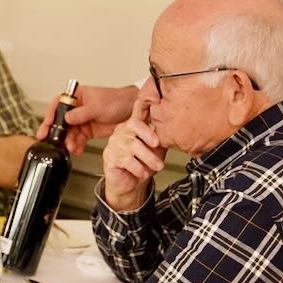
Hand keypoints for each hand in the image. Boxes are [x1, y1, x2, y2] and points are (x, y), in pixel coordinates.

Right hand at [36, 84, 137, 153]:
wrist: (132, 111)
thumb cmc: (116, 100)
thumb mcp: (98, 106)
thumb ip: (81, 113)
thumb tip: (67, 118)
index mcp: (77, 97)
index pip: (58, 105)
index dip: (51, 115)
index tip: (47, 126)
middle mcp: (77, 108)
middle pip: (61, 121)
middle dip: (57, 132)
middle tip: (51, 141)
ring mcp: (82, 120)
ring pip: (70, 132)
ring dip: (68, 141)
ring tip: (70, 147)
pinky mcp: (89, 131)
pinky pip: (79, 139)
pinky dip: (77, 145)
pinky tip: (77, 150)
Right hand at [100, 97, 164, 211]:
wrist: (132, 184)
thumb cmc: (144, 164)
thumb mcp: (157, 149)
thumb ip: (162, 137)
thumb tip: (173, 128)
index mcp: (135, 125)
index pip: (139, 107)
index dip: (147, 99)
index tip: (156, 97)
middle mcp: (122, 130)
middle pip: (134, 125)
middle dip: (148, 134)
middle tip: (157, 145)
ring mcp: (114, 143)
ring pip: (132, 145)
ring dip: (148, 157)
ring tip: (157, 166)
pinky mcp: (109, 157)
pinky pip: (125, 159)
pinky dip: (138, 168)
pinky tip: (143, 172)